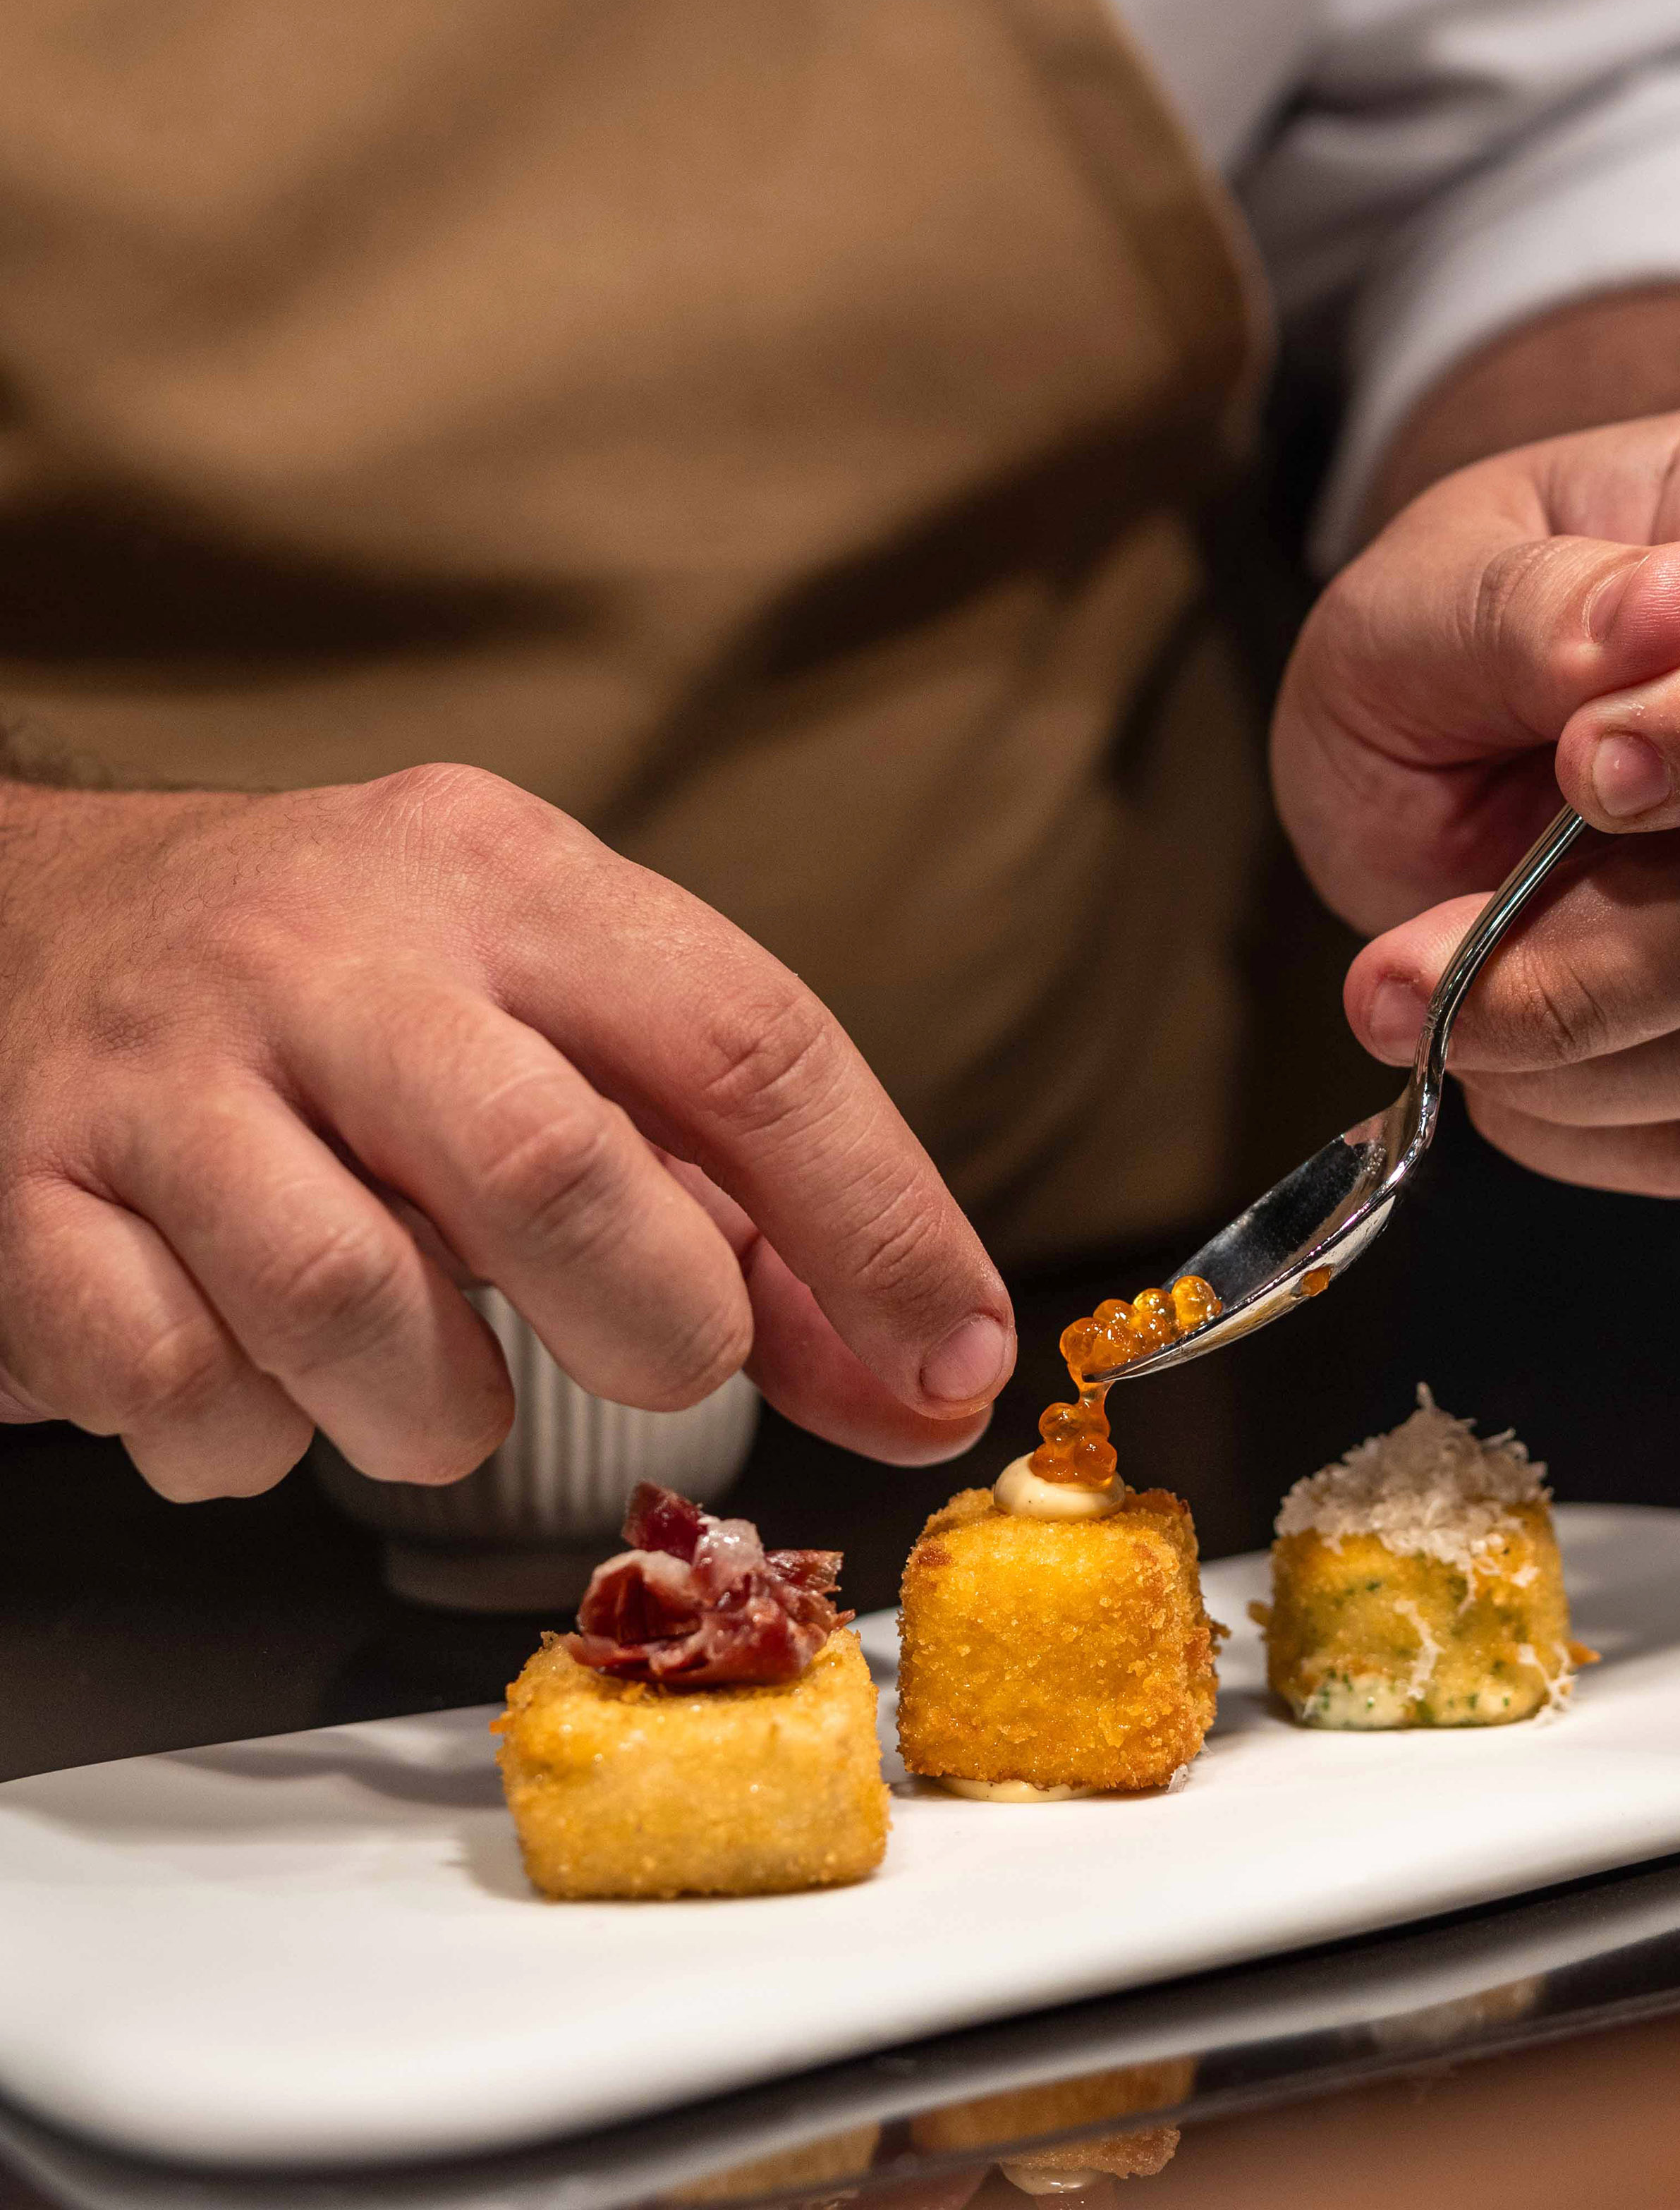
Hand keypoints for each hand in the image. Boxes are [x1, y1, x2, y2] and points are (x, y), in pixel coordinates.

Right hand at [0, 765, 1012, 1495]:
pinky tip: (261, 1373)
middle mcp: (332, 953)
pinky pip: (177, 1390)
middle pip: (552, 1168)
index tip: (948, 1357)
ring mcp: (164, 1072)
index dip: (875, 1221)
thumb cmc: (342, 995)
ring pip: (349, 1305)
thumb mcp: (553, 1025)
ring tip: (428, 1374)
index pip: (743, 1037)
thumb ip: (750, 1214)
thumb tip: (926, 1375)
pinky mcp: (26, 1199)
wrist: (25, 918)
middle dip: (653, 1324)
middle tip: (659, 1357)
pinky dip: (253, 1439)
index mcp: (500, 879)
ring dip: (435, 1409)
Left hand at [1272, 398, 1679, 1194]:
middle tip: (1399, 980)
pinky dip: (1627, 1137)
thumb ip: (1527, 605)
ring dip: (1590, 1060)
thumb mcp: (1422, 588)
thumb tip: (1671, 608)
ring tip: (1422, 1021)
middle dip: (1592, 953)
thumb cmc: (1455, 627)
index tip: (1583, 773)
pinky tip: (1512, 1088)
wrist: (1458, 725)